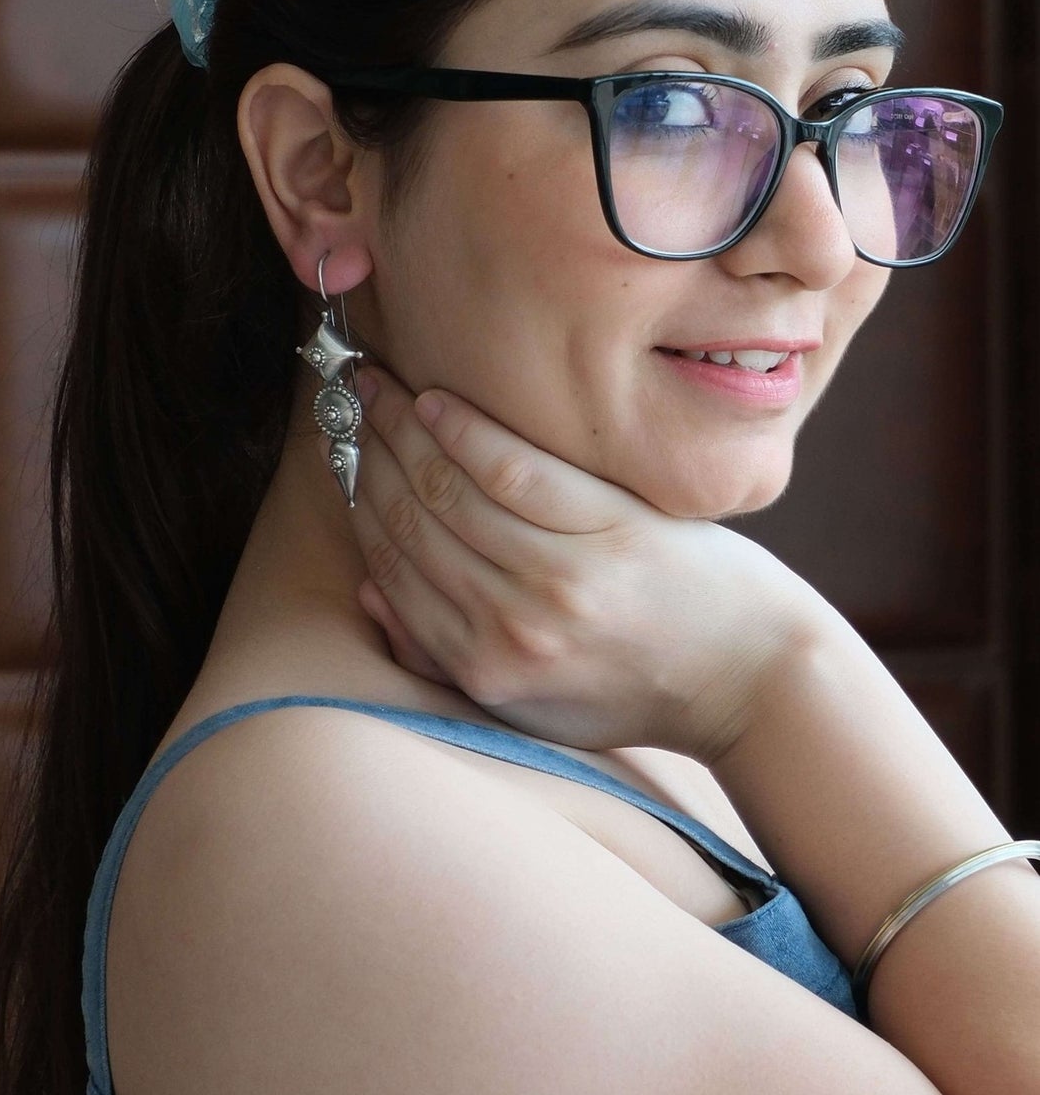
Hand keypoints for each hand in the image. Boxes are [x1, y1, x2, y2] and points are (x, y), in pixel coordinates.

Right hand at [348, 364, 828, 766]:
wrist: (753, 680)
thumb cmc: (640, 689)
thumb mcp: (532, 707)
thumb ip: (444, 658)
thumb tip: (370, 591)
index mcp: (485, 670)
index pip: (393, 570)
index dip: (358, 505)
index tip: (340, 457)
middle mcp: (512, 627)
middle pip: (411, 522)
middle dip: (367, 456)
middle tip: (345, 406)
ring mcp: (561, 577)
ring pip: (450, 490)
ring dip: (402, 431)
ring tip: (378, 387)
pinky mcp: (609, 531)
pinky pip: (515, 471)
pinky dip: (466, 431)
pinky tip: (435, 400)